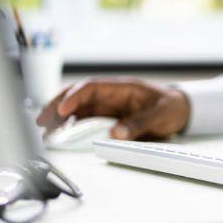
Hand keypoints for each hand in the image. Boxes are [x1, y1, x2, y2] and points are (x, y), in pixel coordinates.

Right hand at [36, 77, 190, 140]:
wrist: (180, 110)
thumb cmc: (171, 107)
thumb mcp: (161, 115)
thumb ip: (140, 123)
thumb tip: (117, 133)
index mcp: (122, 87)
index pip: (92, 87)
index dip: (75, 96)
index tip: (63, 110)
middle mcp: (110, 95)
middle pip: (77, 96)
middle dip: (57, 106)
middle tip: (42, 121)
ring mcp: (107, 106)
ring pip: (77, 109)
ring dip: (60, 118)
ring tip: (45, 132)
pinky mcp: (107, 118)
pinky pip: (84, 120)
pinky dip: (71, 126)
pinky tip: (60, 135)